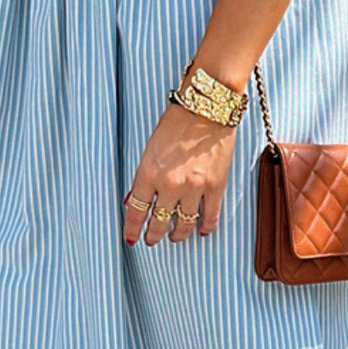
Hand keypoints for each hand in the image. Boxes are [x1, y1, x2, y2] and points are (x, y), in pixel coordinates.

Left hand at [123, 104, 238, 247]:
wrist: (206, 108)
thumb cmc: (177, 121)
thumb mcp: (151, 148)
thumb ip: (144, 176)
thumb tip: (136, 198)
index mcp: (149, 173)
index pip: (136, 210)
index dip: (132, 228)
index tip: (131, 238)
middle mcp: (170, 184)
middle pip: (159, 222)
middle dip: (154, 235)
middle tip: (152, 240)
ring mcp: (194, 187)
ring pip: (184, 224)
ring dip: (178, 234)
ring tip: (176, 237)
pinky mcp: (215, 186)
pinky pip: (210, 215)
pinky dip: (205, 227)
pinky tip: (202, 231)